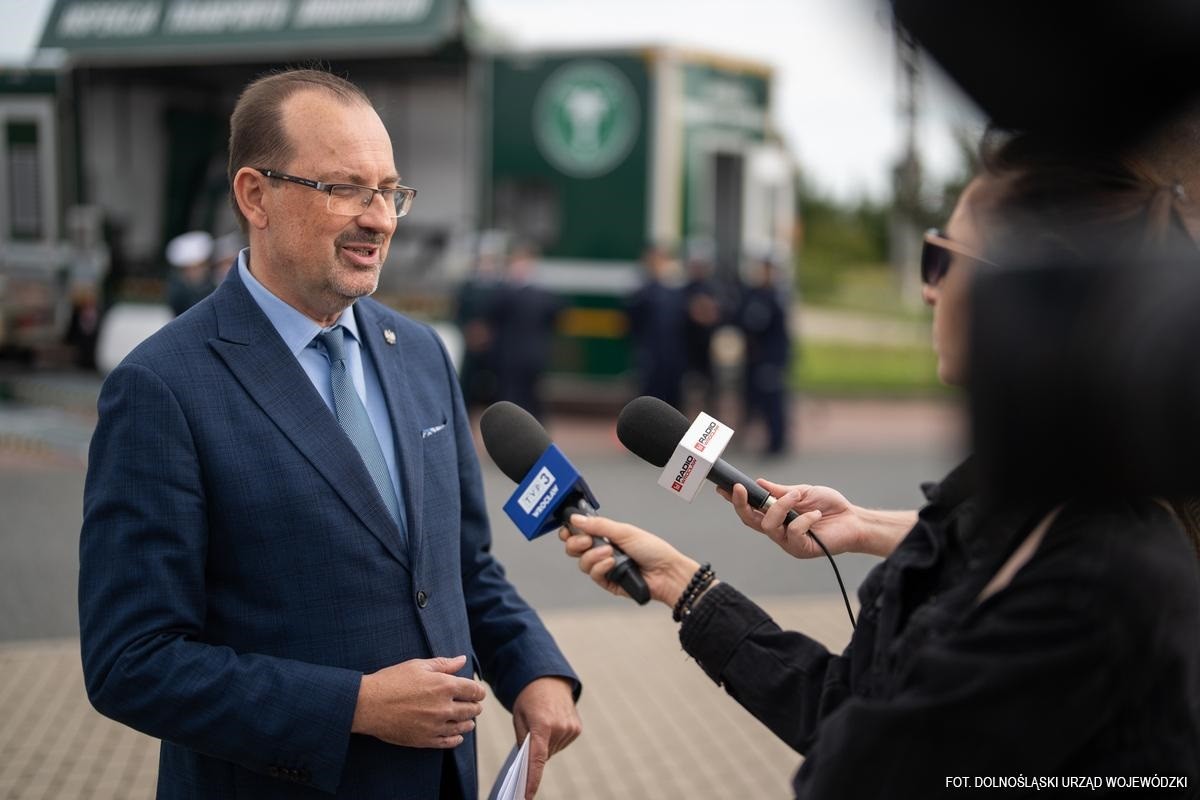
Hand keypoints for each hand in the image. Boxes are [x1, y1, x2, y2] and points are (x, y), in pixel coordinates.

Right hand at [351, 655, 484, 747]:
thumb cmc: (391, 681)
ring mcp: (435, 726)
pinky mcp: (425, 740)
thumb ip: (444, 664)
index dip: (478, 691)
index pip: (474, 690)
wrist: (368, 705)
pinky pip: (448, 742)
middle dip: (475, 706)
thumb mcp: (418, 666)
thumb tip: (462, 660)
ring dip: (468, 722)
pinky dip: (456, 739)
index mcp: (445, 685)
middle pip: (471, 709)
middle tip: (474, 705)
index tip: (477, 692)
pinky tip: (457, 736)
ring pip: (462, 727)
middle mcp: (444, 707)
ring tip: (468, 721)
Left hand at [512, 676, 581, 798]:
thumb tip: (528, 762)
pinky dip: (555, 739)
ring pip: (554, 750)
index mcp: (542, 724)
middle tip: (530, 734)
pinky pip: (562, 743)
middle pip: (544, 755)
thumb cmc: (529, 698)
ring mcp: (571, 728)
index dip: (532, 780)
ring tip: (542, 725)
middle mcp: (559, 727)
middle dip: (536, 751)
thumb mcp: (519, 716)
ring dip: (546, 744)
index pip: (537, 760)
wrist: (549, 679)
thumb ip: (523, 739)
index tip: (526, 796)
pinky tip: (552, 724)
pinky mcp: (577, 728)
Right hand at [559, 514, 699, 606]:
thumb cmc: (652, 550)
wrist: (666, 572)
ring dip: (593, 556)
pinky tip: (612, 563)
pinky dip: (600, 567)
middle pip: (574, 548)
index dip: (571, 531)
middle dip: (576, 543)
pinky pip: (594, 575)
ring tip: (610, 553)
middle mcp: (603, 551)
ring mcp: (605, 567)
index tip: (569, 529)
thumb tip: (575, 518)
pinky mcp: (608, 582)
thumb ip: (598, 525)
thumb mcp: (624, 531)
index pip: (580, 532)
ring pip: (582, 563)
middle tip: (586, 541)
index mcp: (607, 535)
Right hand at [720, 480, 859, 558]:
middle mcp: (778, 530)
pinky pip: (792, 533)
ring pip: (769, 526)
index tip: (722, 487)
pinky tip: (816, 514)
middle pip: (750, 521)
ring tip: (798, 497)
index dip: (735, 500)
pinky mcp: (801, 549)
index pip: (750, 510)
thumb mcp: (803, 492)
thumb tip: (759, 483)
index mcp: (776, 515)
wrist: (853, 520)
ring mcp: (788, 542)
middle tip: (740, 488)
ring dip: (781, 507)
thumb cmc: (829, 505)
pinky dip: (804, 519)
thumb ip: (781, 491)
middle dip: (742, 504)